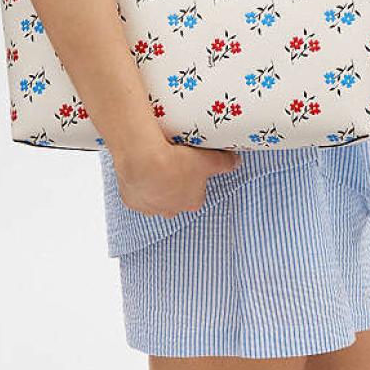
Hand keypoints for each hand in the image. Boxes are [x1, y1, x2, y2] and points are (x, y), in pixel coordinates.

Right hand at [112, 140, 241, 218]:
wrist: (144, 161)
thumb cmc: (177, 162)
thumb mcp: (208, 159)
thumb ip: (225, 162)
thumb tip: (236, 161)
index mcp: (192, 203)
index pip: (196, 194)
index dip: (193, 179)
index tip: (188, 165)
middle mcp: (172, 210)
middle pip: (175, 199)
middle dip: (173, 185)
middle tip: (170, 164)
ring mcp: (151, 208)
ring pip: (155, 198)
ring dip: (155, 186)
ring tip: (152, 166)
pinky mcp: (132, 202)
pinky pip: (136, 194)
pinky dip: (137, 184)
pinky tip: (139, 170)